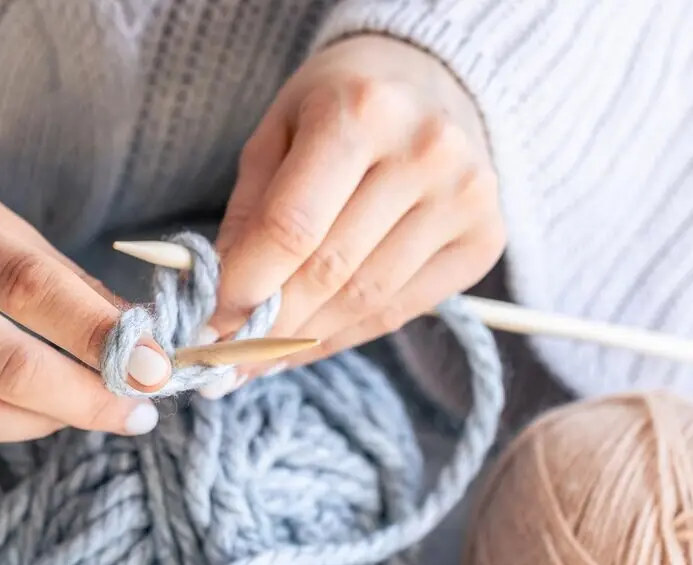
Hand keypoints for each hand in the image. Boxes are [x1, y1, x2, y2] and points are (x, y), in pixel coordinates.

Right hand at [0, 129, 168, 442]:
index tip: (154, 371)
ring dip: (40, 423)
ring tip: (77, 408)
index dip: (102, 339)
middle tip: (135, 412)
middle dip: (86, 402)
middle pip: (5, 372)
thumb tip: (132, 340)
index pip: (30, 292)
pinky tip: (6, 405)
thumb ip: (56, 277)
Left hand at [210, 35, 504, 387]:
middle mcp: (425, 152)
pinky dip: (345, 335)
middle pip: (330, 271)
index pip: (292, 228)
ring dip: (303, 338)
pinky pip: (401, 310)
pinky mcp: (485, 239)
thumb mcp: (277, 134)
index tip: (207, 325)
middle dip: (268, 324)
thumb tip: (221, 306)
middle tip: (223, 356)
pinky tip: (306, 341)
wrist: (431, 80)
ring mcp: (465, 197)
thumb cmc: (339, 106)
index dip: (244, 287)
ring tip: (258, 355)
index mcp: (361, 112)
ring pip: (366, 300)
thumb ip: (249, 216)